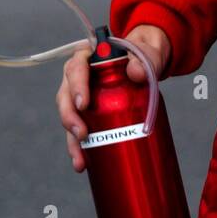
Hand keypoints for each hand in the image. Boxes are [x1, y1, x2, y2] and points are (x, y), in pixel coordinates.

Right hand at [56, 24, 170, 171]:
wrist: (148, 63)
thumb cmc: (146, 54)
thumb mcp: (150, 53)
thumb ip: (147, 58)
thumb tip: (135, 72)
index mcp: (89, 56)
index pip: (76, 67)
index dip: (76, 85)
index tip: (84, 103)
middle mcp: (80, 76)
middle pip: (66, 95)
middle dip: (69, 117)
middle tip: (82, 134)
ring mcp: (82, 95)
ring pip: (69, 116)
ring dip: (71, 139)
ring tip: (80, 159)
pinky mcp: (89, 113)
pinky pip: (79, 129)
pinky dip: (79, 147)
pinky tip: (82, 164)